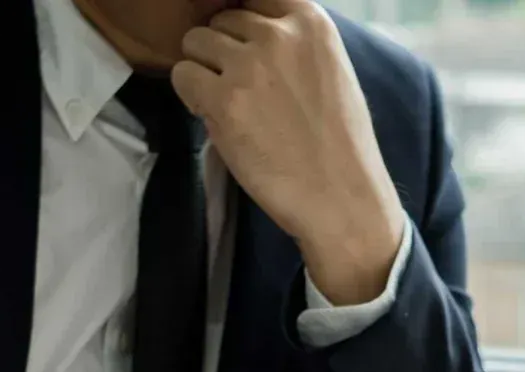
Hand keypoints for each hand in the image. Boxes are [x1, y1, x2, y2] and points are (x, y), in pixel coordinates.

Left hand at [173, 0, 405, 304]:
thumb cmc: (339, 145)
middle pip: (221, 19)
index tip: (247, 50)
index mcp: (311, 21)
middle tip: (245, 92)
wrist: (342, 199)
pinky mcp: (223, 100)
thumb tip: (248, 27)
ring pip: (195, 43)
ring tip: (233, 107)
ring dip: (205, 72)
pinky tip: (221, 120)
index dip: (243, 25)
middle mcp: (278, 34)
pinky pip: (183, 76)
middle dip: (224, 52)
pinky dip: (192, 97)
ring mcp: (249, 65)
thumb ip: (295, 42)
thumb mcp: (331, 71)